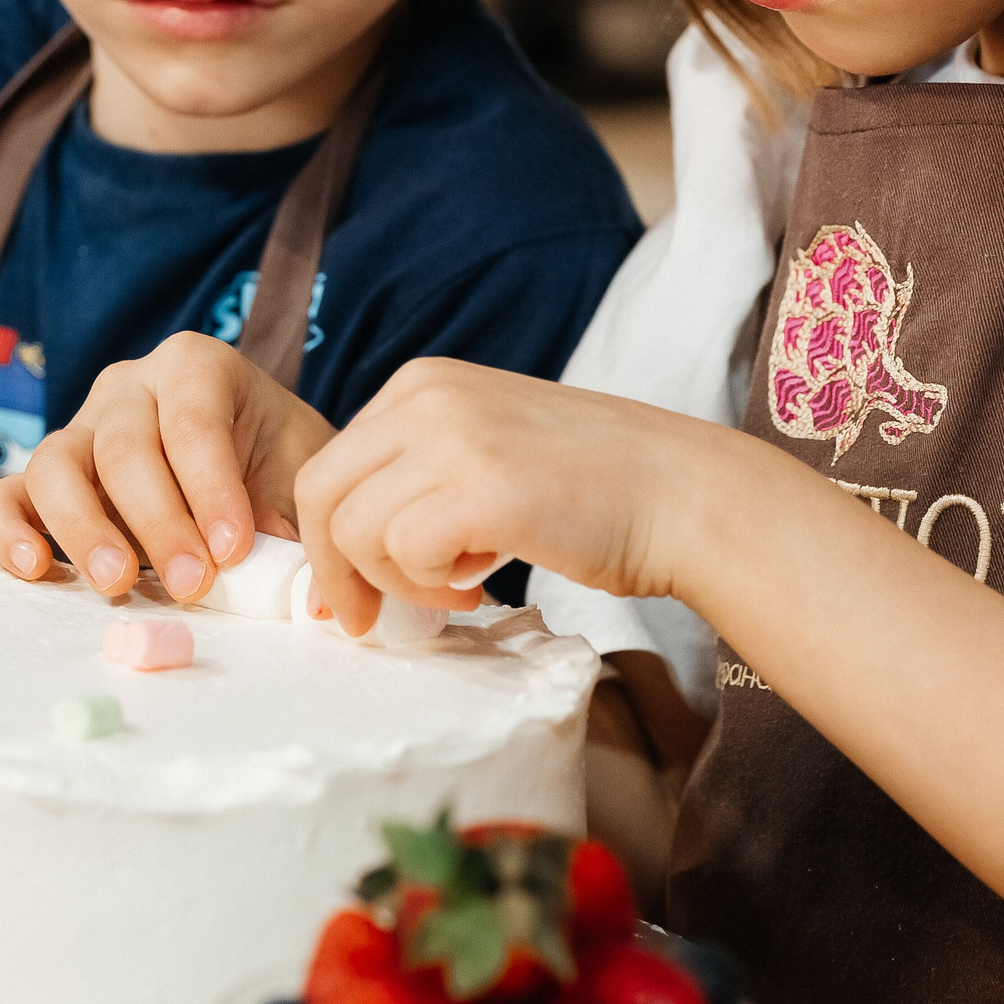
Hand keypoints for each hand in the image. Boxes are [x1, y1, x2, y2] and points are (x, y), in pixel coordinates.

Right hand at [0, 331, 332, 600]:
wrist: (251, 464)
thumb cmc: (275, 468)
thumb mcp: (301, 484)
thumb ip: (302, 534)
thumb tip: (315, 602)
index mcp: (196, 368)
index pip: (191, 419)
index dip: (210, 485)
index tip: (233, 549)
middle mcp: (128, 388)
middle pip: (123, 444)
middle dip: (157, 519)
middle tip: (190, 584)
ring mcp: (79, 430)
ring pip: (56, 463)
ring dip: (84, 528)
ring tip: (118, 583)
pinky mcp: (44, 479)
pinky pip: (7, 496)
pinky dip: (9, 531)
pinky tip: (34, 570)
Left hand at [294, 360, 688, 636]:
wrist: (682, 496)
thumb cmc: (593, 490)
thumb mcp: (485, 449)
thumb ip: (418, 475)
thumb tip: (347, 547)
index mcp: (421, 384)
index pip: (329, 466)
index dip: (328, 543)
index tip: (352, 595)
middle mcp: (426, 397)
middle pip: (320, 495)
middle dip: (335, 572)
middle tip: (368, 619)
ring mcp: (451, 437)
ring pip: (355, 530)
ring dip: (396, 581)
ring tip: (454, 590)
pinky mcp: (480, 486)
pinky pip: (403, 551)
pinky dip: (428, 586)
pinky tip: (477, 585)